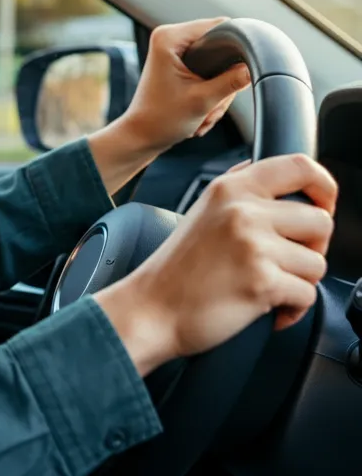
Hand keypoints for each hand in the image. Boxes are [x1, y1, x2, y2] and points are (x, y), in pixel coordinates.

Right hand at [95, 154, 336, 375]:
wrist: (151, 309)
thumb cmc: (177, 269)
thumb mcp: (202, 210)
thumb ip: (239, 188)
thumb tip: (280, 179)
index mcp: (230, 189)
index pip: (300, 166)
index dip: (324, 186)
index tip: (324, 205)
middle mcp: (242, 211)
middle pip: (321, 220)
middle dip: (313, 247)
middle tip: (287, 261)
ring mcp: (253, 245)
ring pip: (319, 263)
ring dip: (300, 281)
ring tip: (268, 285)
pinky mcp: (261, 281)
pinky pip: (308, 295)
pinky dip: (292, 309)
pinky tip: (266, 307)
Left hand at [124, 18, 251, 154]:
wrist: (142, 137)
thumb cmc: (160, 120)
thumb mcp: (203, 101)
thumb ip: (232, 82)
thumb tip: (253, 68)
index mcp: (169, 37)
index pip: (220, 26)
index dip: (236, 47)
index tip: (239, 71)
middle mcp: (169, 38)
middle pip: (221, 47)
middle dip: (223, 79)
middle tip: (211, 103)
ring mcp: (174, 51)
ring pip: (218, 64)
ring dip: (217, 91)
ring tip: (204, 110)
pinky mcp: (178, 64)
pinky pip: (209, 73)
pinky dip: (211, 93)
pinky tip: (202, 110)